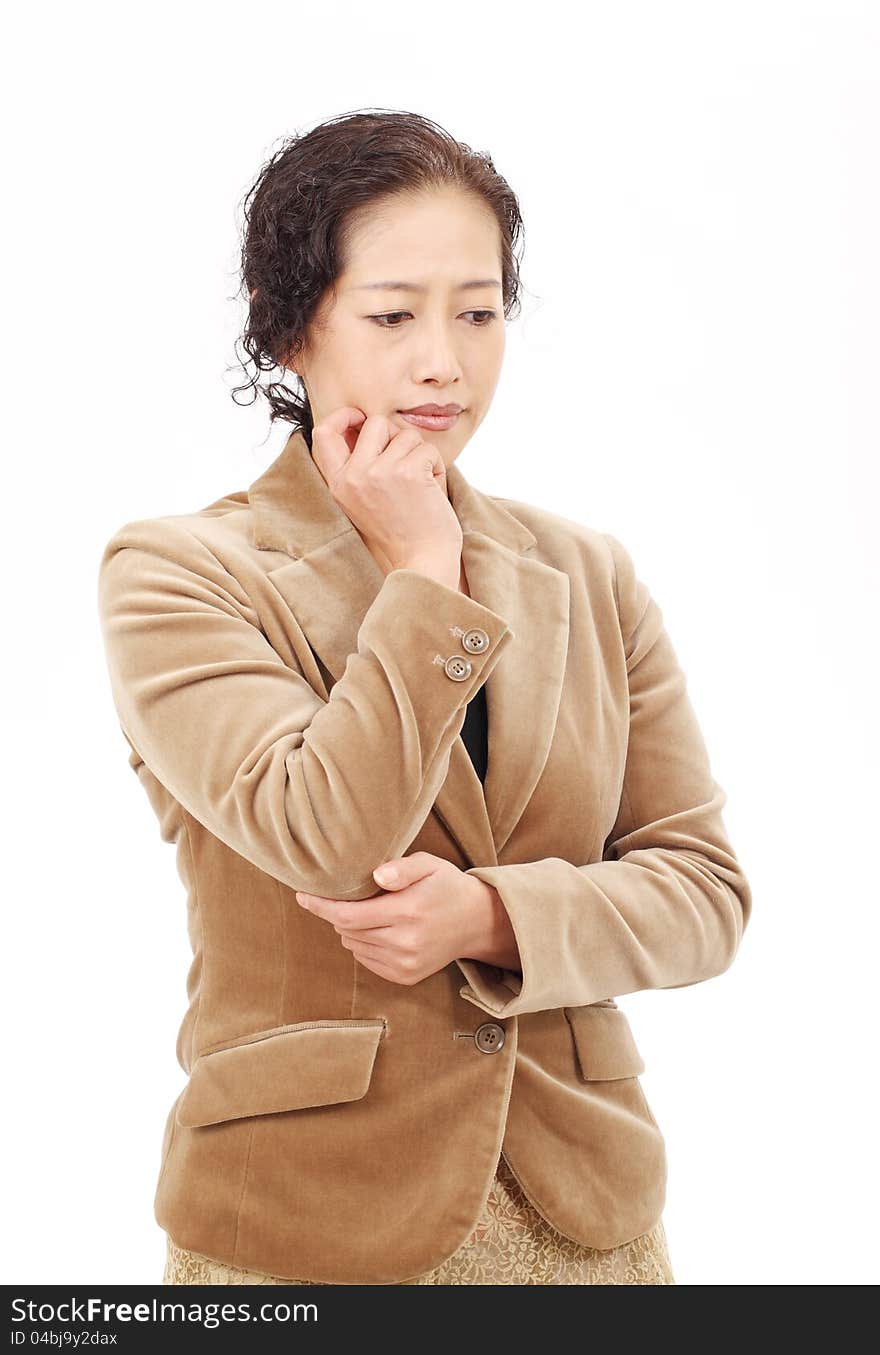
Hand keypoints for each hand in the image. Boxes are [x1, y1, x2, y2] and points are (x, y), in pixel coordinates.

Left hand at [294, 851, 515, 985]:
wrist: (477, 921)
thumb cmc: (447, 886)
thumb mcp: (429, 864)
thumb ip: (402, 867)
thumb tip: (375, 876)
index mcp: (408, 912)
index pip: (348, 915)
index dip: (321, 906)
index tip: (302, 895)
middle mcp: (405, 942)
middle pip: (347, 930)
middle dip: (338, 913)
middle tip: (349, 895)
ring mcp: (405, 963)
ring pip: (354, 945)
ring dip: (351, 928)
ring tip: (373, 911)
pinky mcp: (406, 975)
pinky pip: (366, 960)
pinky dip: (363, 944)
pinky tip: (380, 929)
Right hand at [310, 407, 462, 574]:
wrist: (422, 560)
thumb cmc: (400, 531)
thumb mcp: (363, 499)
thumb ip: (358, 465)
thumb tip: (365, 422)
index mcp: (338, 484)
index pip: (324, 433)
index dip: (343, 416)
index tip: (360, 416)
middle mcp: (353, 476)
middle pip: (374, 423)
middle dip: (397, 436)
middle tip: (407, 462)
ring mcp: (379, 472)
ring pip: (405, 435)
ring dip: (420, 455)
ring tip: (420, 485)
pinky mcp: (407, 471)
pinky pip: (427, 449)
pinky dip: (436, 466)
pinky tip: (431, 490)